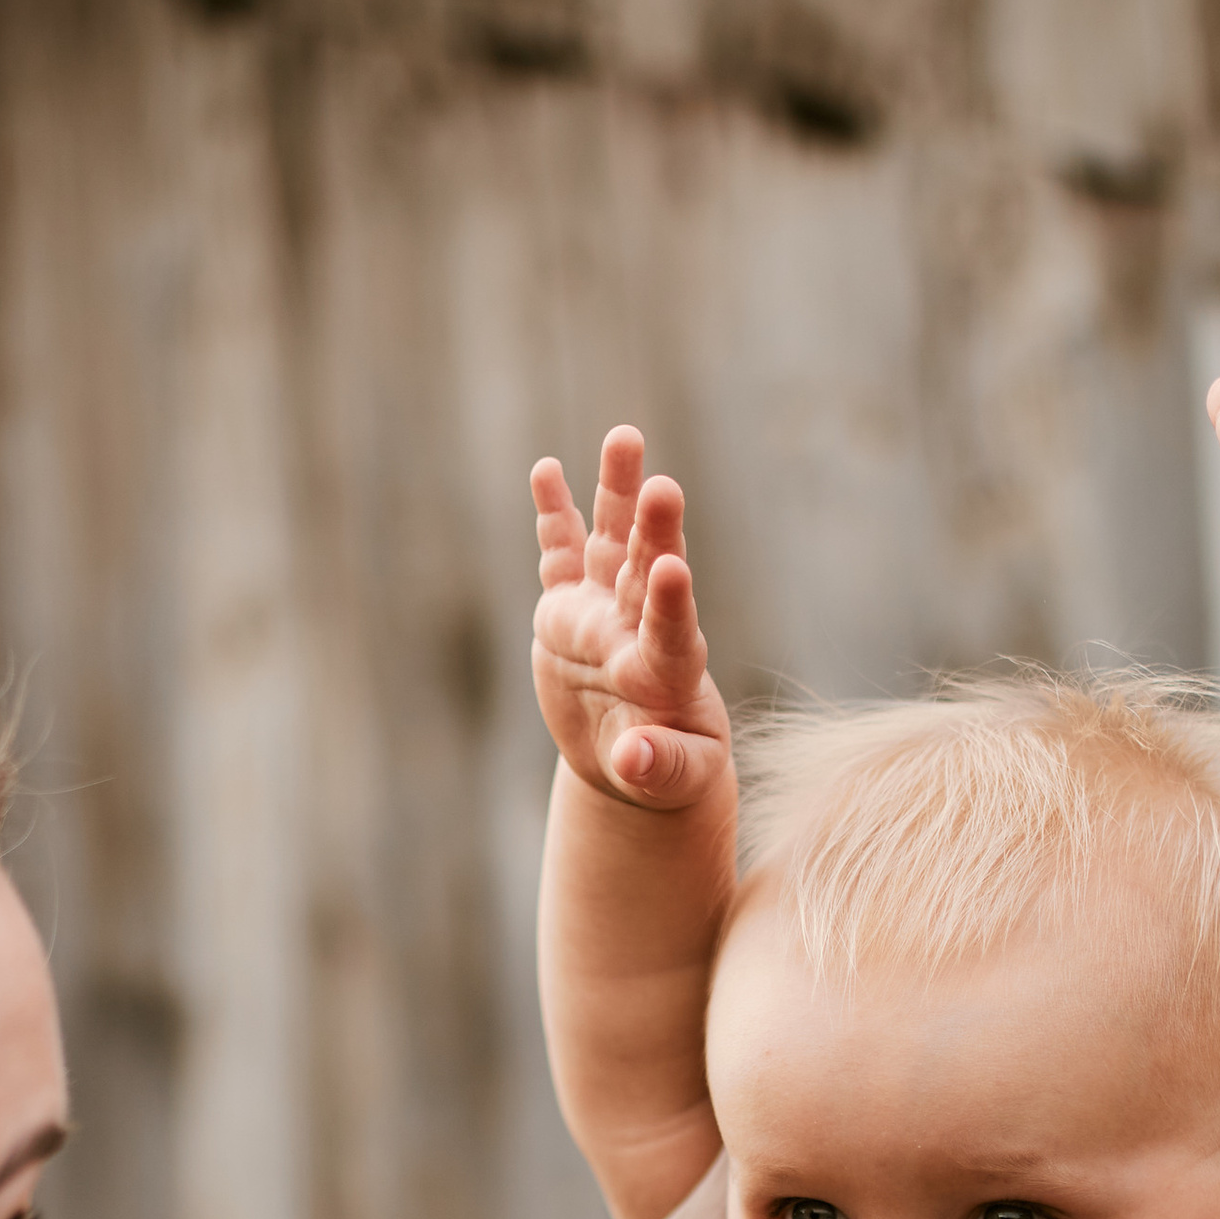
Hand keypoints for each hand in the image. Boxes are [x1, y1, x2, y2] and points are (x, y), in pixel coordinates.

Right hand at [533, 426, 736, 815]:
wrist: (634, 756)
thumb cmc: (665, 772)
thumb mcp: (669, 781)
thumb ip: (660, 768)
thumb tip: (634, 759)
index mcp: (669, 672)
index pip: (672, 632)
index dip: (671, 603)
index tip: (671, 569)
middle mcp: (637, 626)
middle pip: (646, 569)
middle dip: (653, 528)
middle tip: (663, 486)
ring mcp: (602, 610)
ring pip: (610, 542)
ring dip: (616, 491)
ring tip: (625, 438)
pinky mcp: (566, 608)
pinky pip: (558, 554)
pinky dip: (553, 514)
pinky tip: (547, 470)